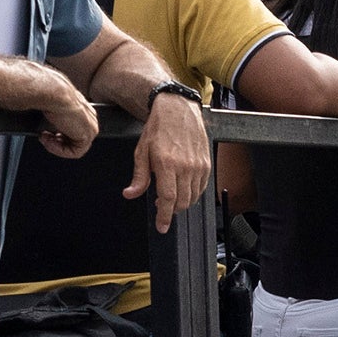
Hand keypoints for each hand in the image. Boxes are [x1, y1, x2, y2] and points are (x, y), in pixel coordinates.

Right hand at [13, 65, 100, 159]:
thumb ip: (52, 116)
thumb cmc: (46, 94)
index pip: (73, 128)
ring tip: (44, 138)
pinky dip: (59, 150)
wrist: (50, 91)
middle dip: (57, 141)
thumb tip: (42, 124)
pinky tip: (49, 141)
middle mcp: (88, 116)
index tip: (44, 132)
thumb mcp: (49, 106)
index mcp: (81, 107)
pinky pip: (75, 152)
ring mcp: (90, 126)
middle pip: (74, 139)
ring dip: (56, 146)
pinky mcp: (87, 136)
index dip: (57, 134)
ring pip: (75, 147)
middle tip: (43, 136)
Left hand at [123, 89, 214, 223]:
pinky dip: (193, 193)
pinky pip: (202, 187)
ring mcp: (198, 165)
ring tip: (171, 197)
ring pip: (193, 197)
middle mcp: (185, 166)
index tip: (161, 227)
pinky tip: (183, 188)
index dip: (164, 216)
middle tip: (162, 208)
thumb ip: (139, 176)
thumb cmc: (158, 128)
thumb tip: (130, 194)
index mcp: (166, 163)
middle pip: (182, 202)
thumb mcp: (142, 151)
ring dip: (182, 203)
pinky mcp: (207, 163)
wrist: (178, 109)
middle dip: (171, 211)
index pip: (168, 199)